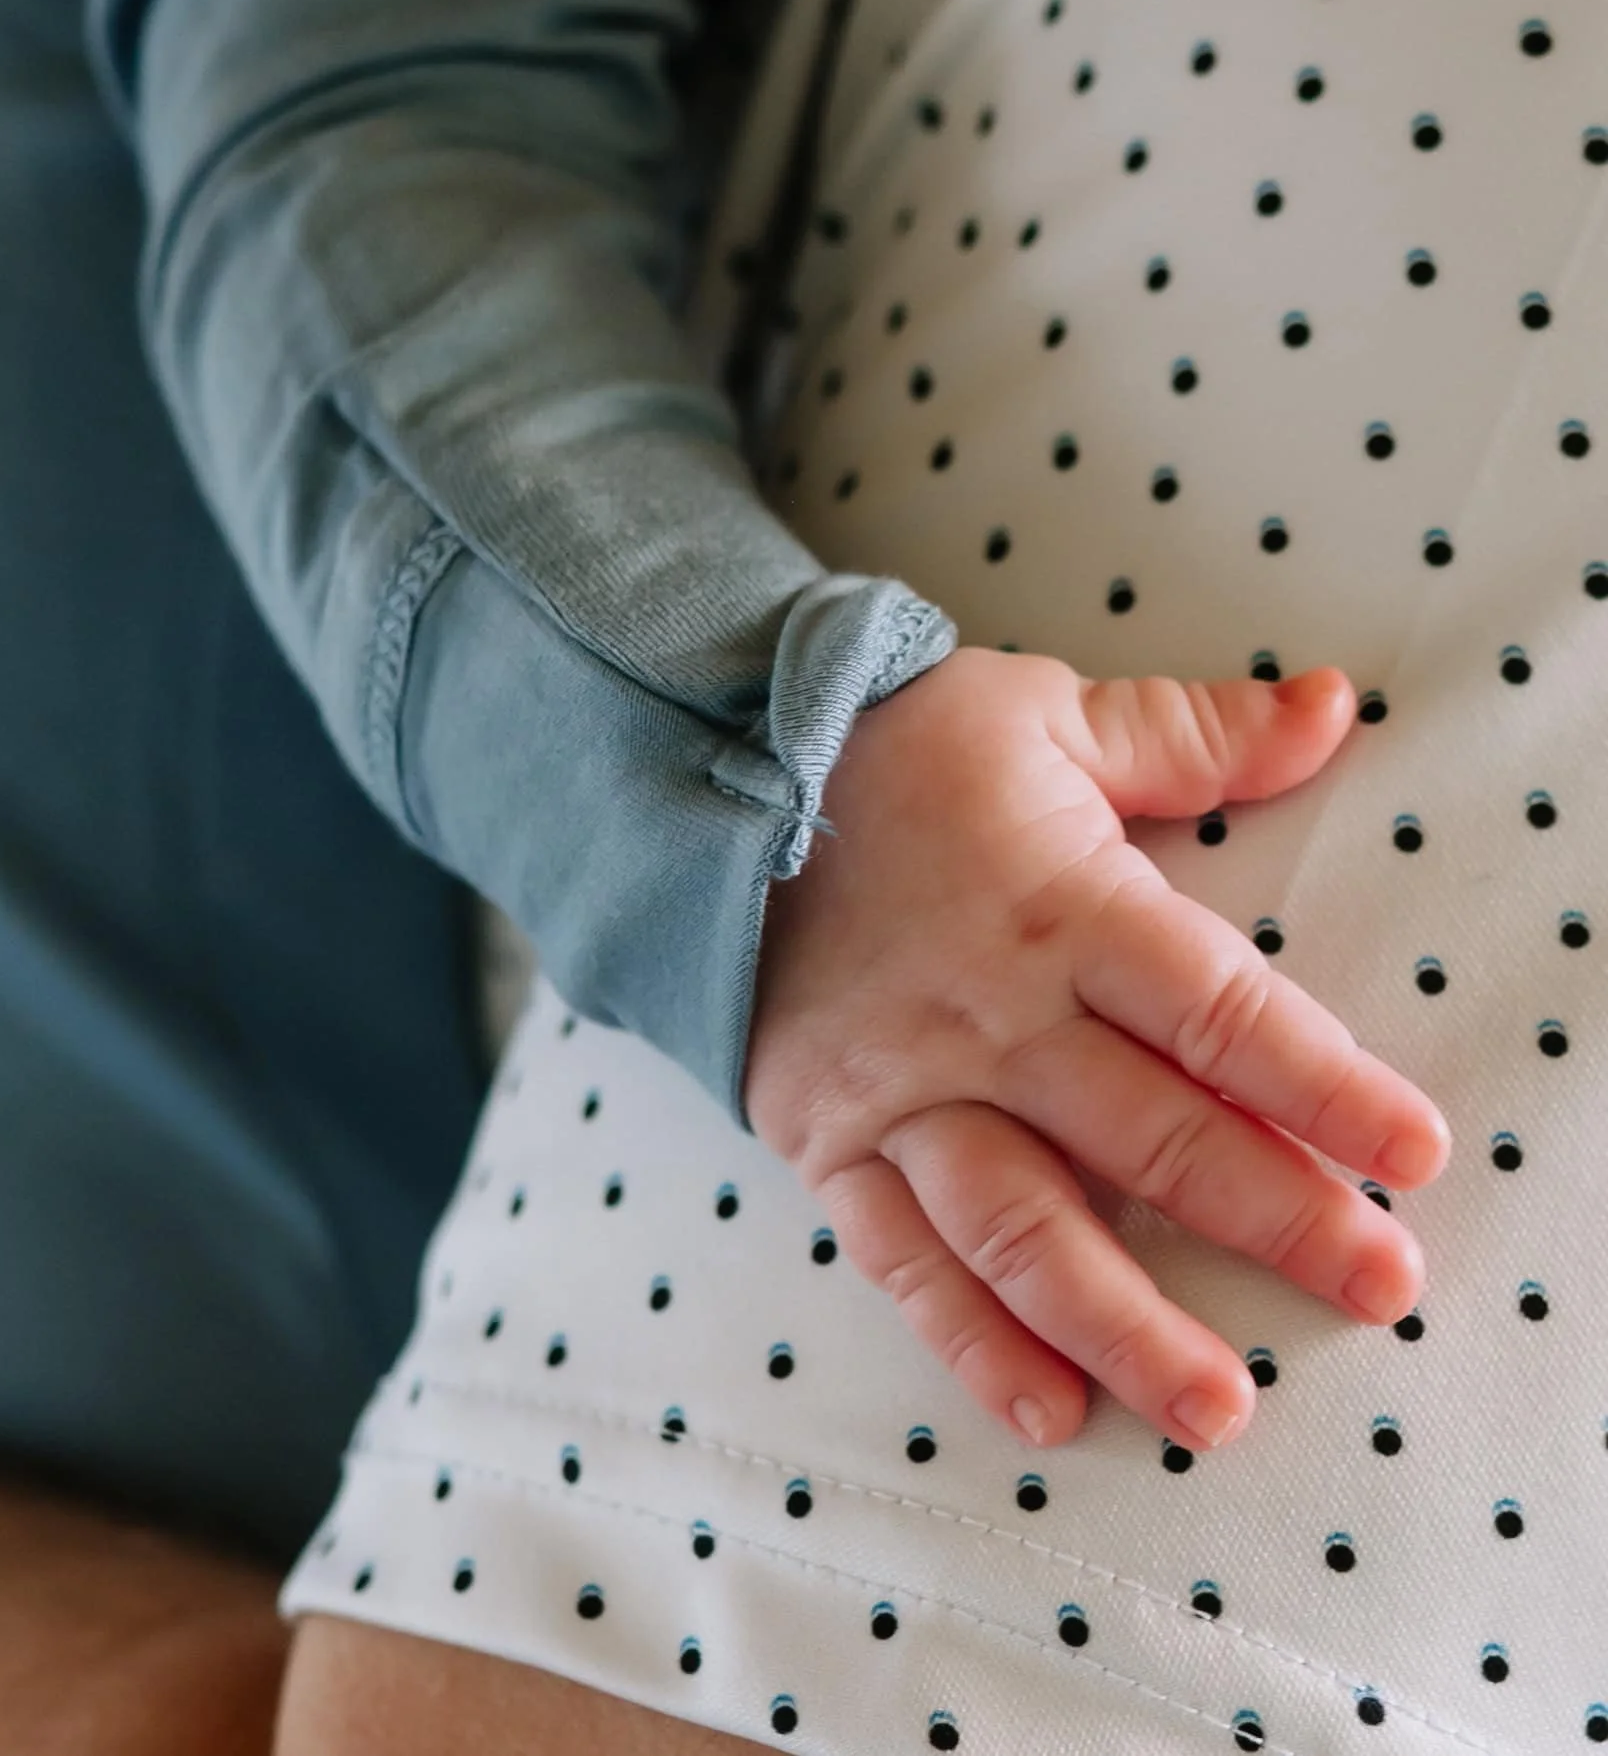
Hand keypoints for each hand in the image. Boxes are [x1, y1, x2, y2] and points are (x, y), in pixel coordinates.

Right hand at [744, 647, 1451, 1459]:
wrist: (701, 769)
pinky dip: (973, 1343)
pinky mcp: (828, 1140)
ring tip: (1219, 1407)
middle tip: (1375, 1284)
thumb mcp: (1049, 713)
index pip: (1217, 1011)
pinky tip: (1049, 1409)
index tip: (1412, 1151)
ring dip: (1128, 1325)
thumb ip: (1194, 731)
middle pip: (1150, 1136)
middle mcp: (989, 1014)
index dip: (1321, 1085)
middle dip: (1275, 1218)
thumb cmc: (895, 744)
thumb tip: (1331, 704)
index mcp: (1060, 904)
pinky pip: (903, 1260)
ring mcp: (903, 1089)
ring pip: (1027, 1229)